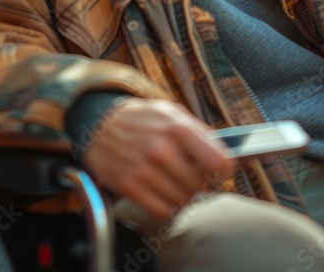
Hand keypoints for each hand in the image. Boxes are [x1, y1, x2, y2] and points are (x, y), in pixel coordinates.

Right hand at [82, 98, 235, 221]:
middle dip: (201, 183)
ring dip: (184, 195)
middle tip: (193, 174)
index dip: (224, 170)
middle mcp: (161, 150)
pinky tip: (163, 191)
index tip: (220, 171)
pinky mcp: (129, 187)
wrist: (98, 124)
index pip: (218, 162)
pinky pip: (163, 211)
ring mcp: (144, 170)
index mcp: (176, 128)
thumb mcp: (172, 112)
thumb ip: (199, 133)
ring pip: (183, 200)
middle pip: (200, 185)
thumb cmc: (141, 119)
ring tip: (176, 181)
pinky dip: (168, 206)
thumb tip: (224, 157)